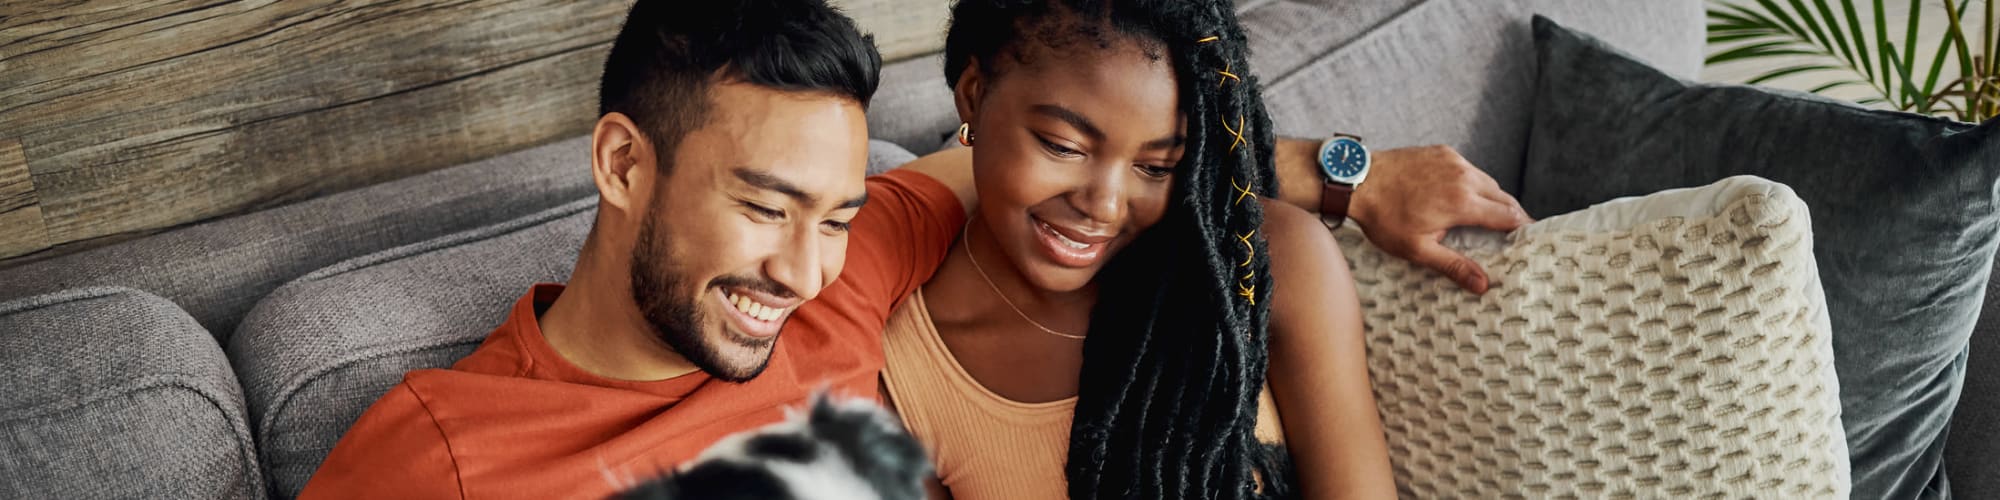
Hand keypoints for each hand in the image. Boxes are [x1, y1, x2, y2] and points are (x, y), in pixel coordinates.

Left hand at [1348, 145, 1531, 293]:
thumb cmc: (1383, 217)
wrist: (1357, 179)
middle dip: (1513, 215)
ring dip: (1493, 198)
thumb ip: (1454, 265)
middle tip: (1516, 232)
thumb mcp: (1417, 249)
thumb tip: (1483, 285)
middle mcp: (1465, 177)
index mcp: (1463, 202)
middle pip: (1504, 197)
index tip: (1530, 240)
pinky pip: (1468, 169)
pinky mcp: (1442, 152)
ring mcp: (1454, 161)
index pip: (1508, 216)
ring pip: (1487, 181)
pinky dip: (1473, 182)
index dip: (1522, 229)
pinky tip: (1465, 195)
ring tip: (1491, 216)